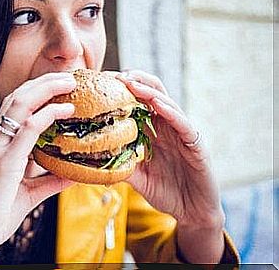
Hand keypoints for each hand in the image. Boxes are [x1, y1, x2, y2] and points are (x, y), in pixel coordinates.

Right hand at [0, 72, 76, 264]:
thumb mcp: (26, 193)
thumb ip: (49, 180)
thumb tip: (75, 173)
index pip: (14, 106)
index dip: (37, 91)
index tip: (61, 86)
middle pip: (17, 96)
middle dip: (44, 81)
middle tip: (70, 76)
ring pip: (20, 104)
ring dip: (47, 89)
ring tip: (70, 83)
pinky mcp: (0, 163)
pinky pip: (26, 129)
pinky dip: (47, 115)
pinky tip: (65, 111)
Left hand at [108, 70, 225, 262]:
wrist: (193, 212)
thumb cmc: (166, 192)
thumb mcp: (137, 178)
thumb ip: (121, 165)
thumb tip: (92, 161)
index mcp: (153, 131)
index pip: (137, 103)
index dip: (122, 90)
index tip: (102, 82)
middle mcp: (168, 127)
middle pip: (152, 94)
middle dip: (134, 81)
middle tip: (114, 75)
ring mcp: (182, 134)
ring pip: (167, 103)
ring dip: (148, 90)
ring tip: (131, 81)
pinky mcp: (196, 145)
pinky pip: (183, 124)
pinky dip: (170, 112)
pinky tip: (156, 103)